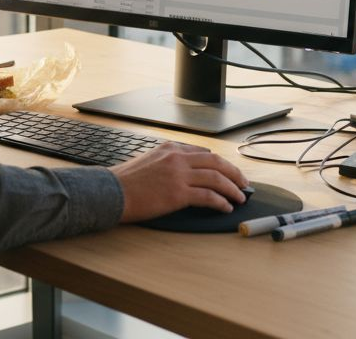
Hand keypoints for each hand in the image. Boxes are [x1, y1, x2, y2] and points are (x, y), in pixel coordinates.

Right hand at [109, 142, 248, 222]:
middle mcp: (177, 158)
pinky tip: (225, 207)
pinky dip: (221, 202)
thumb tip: (186, 174)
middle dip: (234, 173)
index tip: (228, 172)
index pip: (203, 153)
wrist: (111, 192)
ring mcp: (178, 175)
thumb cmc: (126, 181)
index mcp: (170, 148)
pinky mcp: (178, 193)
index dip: (220, 164)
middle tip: (243, 183)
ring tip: (240, 197)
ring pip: (216, 178)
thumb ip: (168, 163)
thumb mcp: (148, 161)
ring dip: (232, 188)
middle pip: (216, 162)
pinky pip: (208, 196)